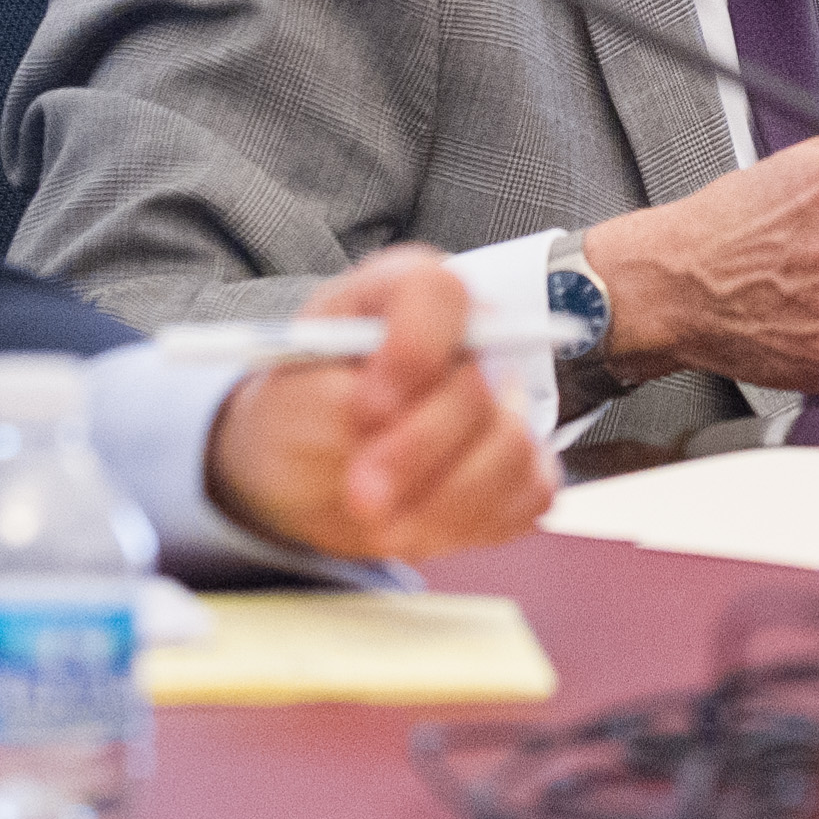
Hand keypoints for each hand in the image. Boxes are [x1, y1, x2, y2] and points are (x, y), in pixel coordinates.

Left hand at [205, 246, 553, 560]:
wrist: (308, 464)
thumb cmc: (300, 413)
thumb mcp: (289, 398)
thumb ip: (329, 402)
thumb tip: (378, 421)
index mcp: (406, 293)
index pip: (439, 294)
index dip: (412, 351)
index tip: (366, 410)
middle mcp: (470, 338)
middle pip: (477, 386)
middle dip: (415, 450)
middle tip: (362, 494)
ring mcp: (504, 399)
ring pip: (510, 447)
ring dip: (441, 500)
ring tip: (378, 521)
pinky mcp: (521, 461)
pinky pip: (529, 493)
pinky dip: (473, 522)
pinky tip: (421, 525)